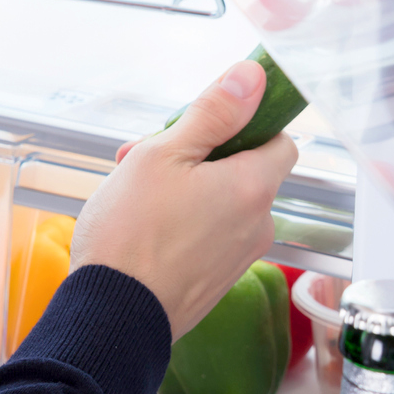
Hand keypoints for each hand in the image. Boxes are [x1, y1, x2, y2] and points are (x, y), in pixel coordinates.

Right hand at [67, 59, 298, 341]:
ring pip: (224, 204)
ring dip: (188, 189)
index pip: (281, 140)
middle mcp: (258, 224)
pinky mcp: (217, 281)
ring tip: (136, 193)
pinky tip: (144, 225)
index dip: (247, 126)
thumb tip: (251, 78)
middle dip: (201, 157)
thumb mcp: (163, 154)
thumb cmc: (130, 235)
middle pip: (245, 171)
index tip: (209, 123)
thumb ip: (212, 113)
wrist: (112, 316)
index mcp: (252, 187)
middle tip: (149, 156)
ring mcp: (239, 257)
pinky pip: (212, 236)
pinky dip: (186, 223)